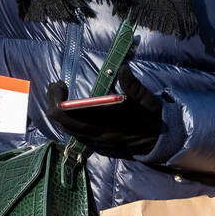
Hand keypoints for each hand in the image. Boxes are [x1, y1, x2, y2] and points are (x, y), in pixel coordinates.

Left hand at [45, 64, 162, 158]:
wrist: (160, 141)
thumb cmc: (152, 118)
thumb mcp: (147, 100)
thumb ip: (133, 86)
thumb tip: (123, 69)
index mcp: (104, 125)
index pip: (68, 117)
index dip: (57, 101)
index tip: (59, 85)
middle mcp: (96, 137)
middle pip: (63, 124)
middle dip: (54, 104)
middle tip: (56, 87)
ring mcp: (96, 143)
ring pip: (68, 131)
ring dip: (60, 114)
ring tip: (60, 96)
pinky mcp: (98, 146)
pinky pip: (76, 135)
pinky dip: (69, 122)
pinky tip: (71, 111)